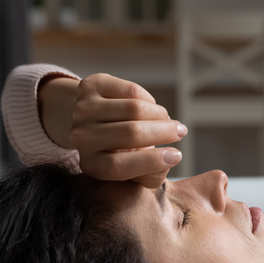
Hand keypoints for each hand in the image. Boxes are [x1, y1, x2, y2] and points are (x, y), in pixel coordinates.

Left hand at [40, 73, 185, 188]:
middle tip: (181, 131)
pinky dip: (149, 100)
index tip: (177, 155)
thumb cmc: (121, 151)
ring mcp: (82, 110)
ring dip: (160, 114)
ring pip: (134, 108)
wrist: (92, 121)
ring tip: (167, 120)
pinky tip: (150, 108)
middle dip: (164, 132)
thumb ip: (151, 175)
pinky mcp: (89, 86)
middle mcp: (82, 138)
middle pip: (131, 133)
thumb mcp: (133, 171)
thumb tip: (169, 160)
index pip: (119, 166)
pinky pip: (131, 90)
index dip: (151, 162)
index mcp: (92, 165)